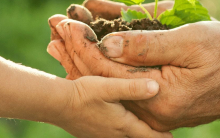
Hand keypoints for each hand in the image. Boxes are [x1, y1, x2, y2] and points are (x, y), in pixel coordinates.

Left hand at [47, 18, 219, 130]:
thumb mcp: (190, 42)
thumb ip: (147, 46)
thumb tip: (107, 44)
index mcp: (159, 98)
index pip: (108, 73)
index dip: (84, 45)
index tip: (64, 24)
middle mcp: (151, 109)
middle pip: (102, 81)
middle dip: (76, 51)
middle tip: (53, 28)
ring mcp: (154, 108)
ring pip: (110, 83)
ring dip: (85, 58)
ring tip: (60, 39)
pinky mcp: (158, 101)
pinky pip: (123, 83)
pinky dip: (105, 65)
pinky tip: (90, 50)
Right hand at [54, 76, 172, 137]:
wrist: (57, 104)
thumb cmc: (84, 93)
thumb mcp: (110, 87)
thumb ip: (133, 88)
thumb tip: (157, 88)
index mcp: (122, 125)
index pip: (148, 136)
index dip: (162, 137)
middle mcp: (114, 134)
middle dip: (149, 136)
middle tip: (161, 133)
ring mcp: (102, 136)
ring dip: (135, 134)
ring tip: (144, 129)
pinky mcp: (92, 133)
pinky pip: (113, 136)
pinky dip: (122, 132)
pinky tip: (120, 123)